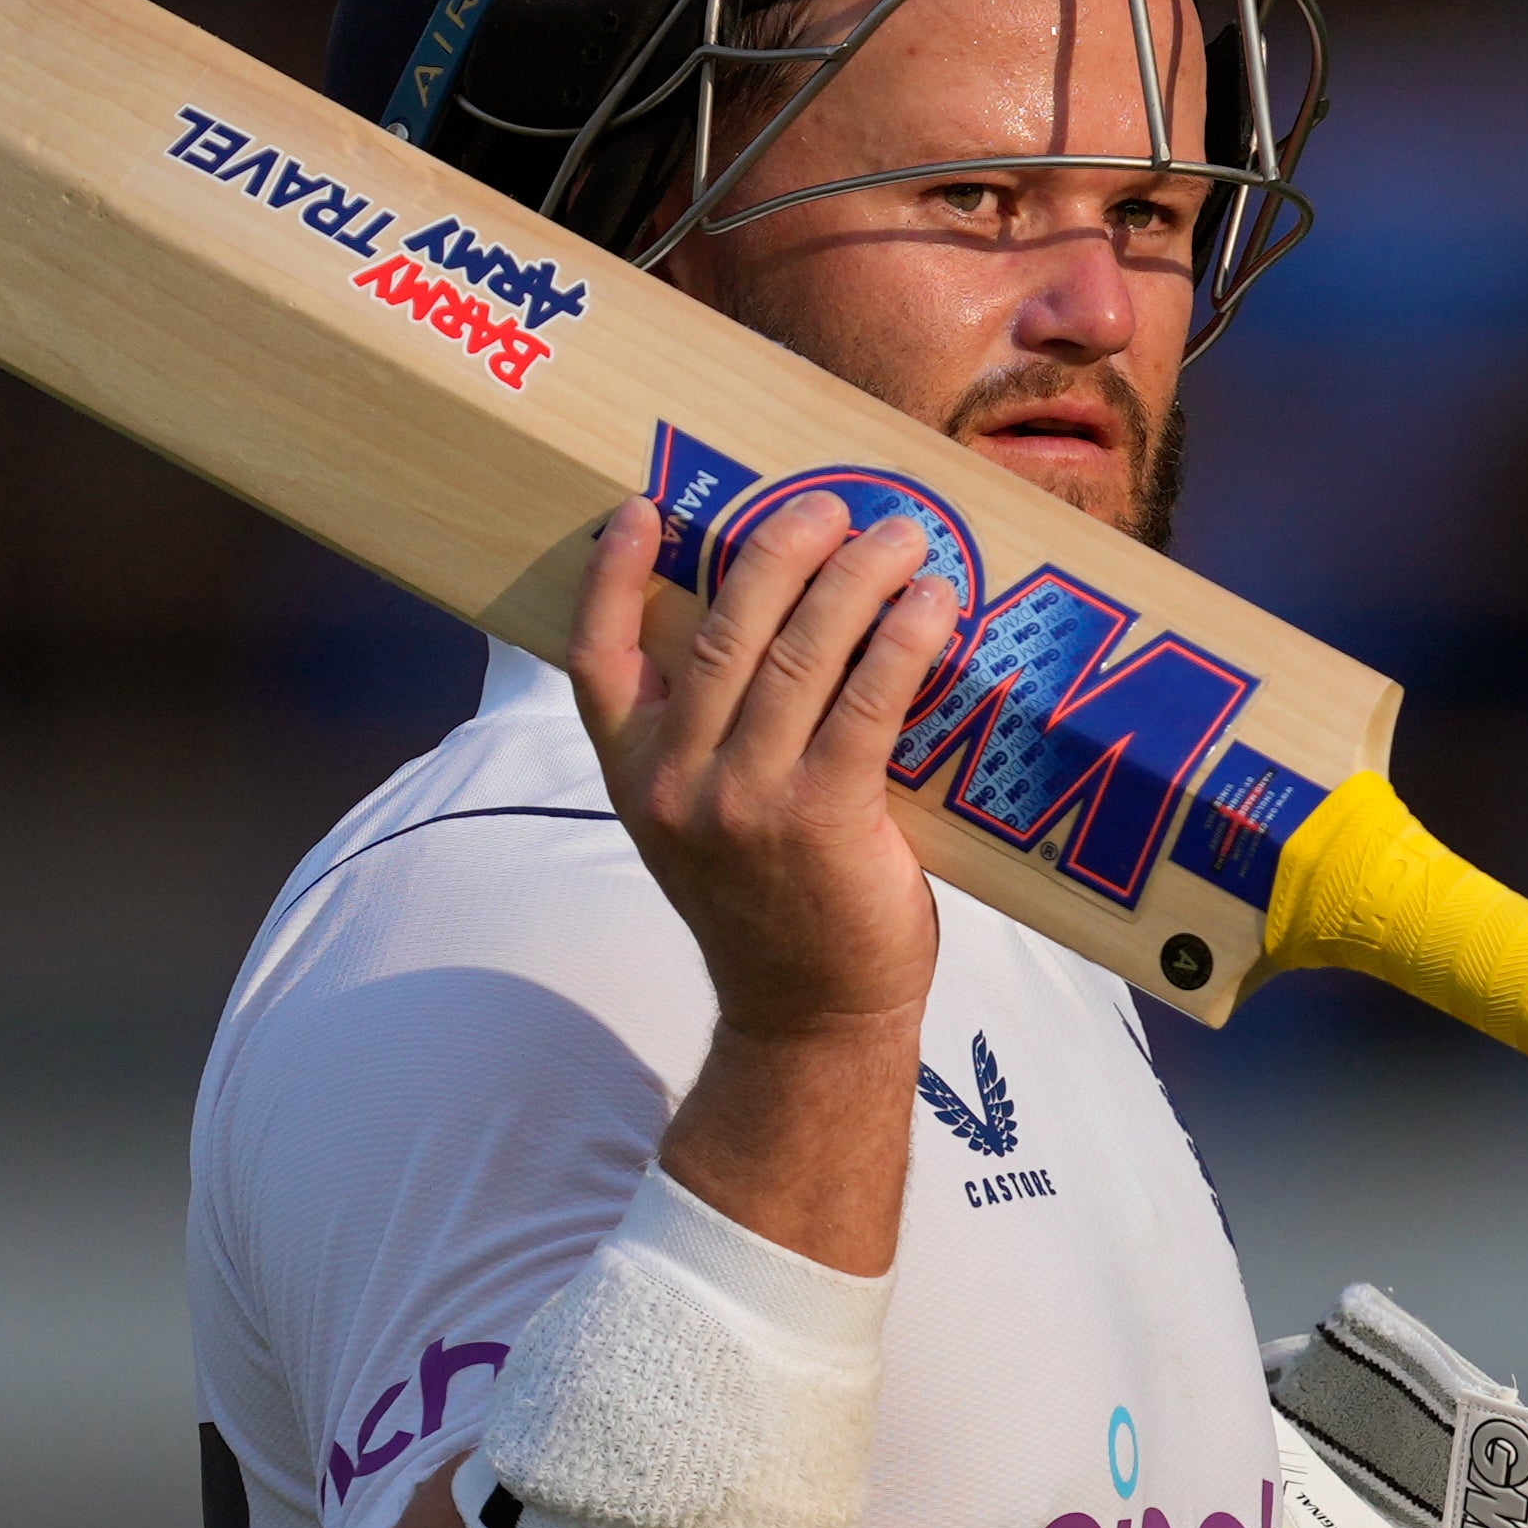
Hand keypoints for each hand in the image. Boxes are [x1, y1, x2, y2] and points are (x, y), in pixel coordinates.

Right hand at [571, 491, 958, 1038]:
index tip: (641, 508)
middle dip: (780, 548)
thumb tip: (770, 628)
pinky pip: (868, 699)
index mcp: (633, 778)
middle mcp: (676, 783)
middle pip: (720, 629)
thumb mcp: (698, 827)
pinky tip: (932, 604)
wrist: (809, 1020)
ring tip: (899, 537)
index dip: (610, 577)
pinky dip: (902, 638)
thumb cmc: (772, 908)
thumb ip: (707, 743)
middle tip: (830, 506)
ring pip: (799, 650)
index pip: (594, 660)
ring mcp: (746, 799)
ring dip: (854, 576)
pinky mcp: (825, 816)